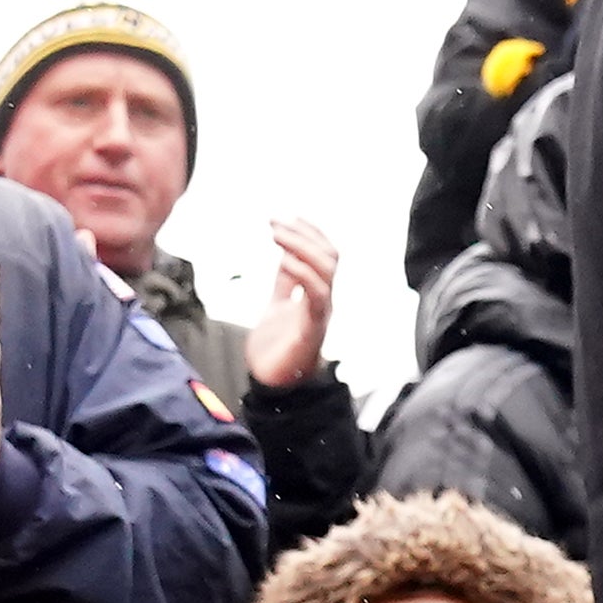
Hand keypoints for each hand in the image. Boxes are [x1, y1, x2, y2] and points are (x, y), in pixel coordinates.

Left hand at [247, 216, 339, 391]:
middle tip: (275, 222)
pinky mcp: (312, 329)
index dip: (311, 233)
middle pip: (329, 257)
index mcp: (317, 294)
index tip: (288, 217)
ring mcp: (321, 314)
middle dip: (304, 234)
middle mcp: (324, 301)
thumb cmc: (277, 349)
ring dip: (302, 247)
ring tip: (277, 233)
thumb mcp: (277, 305)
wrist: (274, 386)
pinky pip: (316, 294)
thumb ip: (286, 283)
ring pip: (326, 271)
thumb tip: (286, 255)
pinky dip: (302, 272)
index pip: (325, 255)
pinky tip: (284, 259)